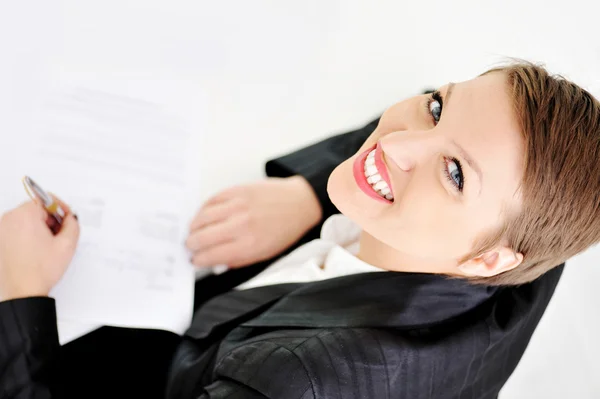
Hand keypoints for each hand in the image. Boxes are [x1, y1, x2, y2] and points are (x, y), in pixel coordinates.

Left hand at [0, 195, 79, 300]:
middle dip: (50, 219)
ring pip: (26, 220)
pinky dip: (28, 235)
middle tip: (59, 234)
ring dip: (39, 227)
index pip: (45, 199)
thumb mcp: (68, 244)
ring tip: (48, 245)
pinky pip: (16, 230)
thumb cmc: (40, 270)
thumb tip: (70, 218)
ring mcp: (1, 231)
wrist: (23, 292)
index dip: (60, 207)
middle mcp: (9, 220)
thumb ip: (73, 224)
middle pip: (34, 209)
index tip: (66, 217)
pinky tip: (37, 250)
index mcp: (24, 215)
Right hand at [186, 176, 321, 267]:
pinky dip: (203, 209)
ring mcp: (238, 205)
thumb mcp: (265, 253)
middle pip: (203, 237)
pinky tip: (202, 216)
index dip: (198, 260)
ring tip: (193, 231)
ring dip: (193, 227)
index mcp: (249, 245)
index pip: (212, 255)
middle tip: (190, 246)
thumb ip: (239, 260)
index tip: (195, 260)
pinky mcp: (238, 190)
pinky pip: (211, 200)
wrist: (300, 203)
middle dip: (192, 244)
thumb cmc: (284, 231)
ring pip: (203, 217)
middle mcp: (242, 225)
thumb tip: (215, 263)